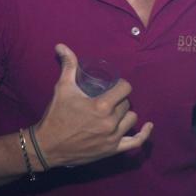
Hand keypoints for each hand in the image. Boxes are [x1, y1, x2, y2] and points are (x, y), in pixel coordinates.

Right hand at [32, 44, 152, 168]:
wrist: (46, 147)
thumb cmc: (56, 115)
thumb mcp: (63, 88)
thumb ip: (68, 66)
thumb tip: (61, 45)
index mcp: (101, 106)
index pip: (125, 89)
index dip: (121, 85)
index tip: (114, 86)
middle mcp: (110, 122)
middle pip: (126, 104)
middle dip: (119, 99)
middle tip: (108, 99)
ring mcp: (113, 138)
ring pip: (132, 119)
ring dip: (125, 113)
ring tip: (115, 111)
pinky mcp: (112, 150)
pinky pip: (135, 142)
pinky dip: (144, 134)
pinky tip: (149, 126)